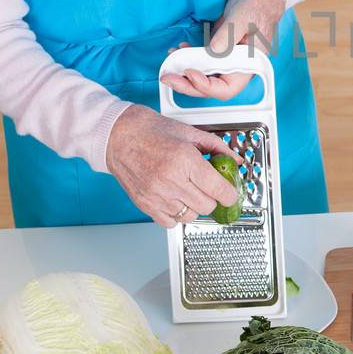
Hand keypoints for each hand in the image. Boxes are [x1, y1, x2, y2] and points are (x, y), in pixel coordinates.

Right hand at [105, 104, 242, 226]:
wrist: (118, 135)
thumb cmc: (150, 131)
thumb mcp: (189, 132)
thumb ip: (217, 147)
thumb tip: (235, 160)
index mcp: (185, 161)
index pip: (218, 190)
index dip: (230, 193)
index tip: (230, 192)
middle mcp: (171, 181)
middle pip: (207, 206)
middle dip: (212, 197)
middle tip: (208, 186)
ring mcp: (157, 195)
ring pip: (191, 216)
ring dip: (194, 206)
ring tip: (188, 190)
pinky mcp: (146, 204)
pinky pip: (170, 222)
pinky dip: (177, 214)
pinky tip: (175, 198)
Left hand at [161, 0, 286, 102]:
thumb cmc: (257, 3)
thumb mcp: (242, 16)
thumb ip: (228, 35)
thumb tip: (213, 51)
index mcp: (249, 64)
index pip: (227, 88)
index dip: (207, 86)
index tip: (190, 73)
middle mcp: (237, 66)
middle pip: (211, 86)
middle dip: (188, 84)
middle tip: (167, 77)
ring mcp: (227, 58)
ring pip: (204, 75)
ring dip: (184, 72)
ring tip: (169, 63)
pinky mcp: (219, 49)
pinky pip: (202, 61)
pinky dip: (188, 58)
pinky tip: (178, 50)